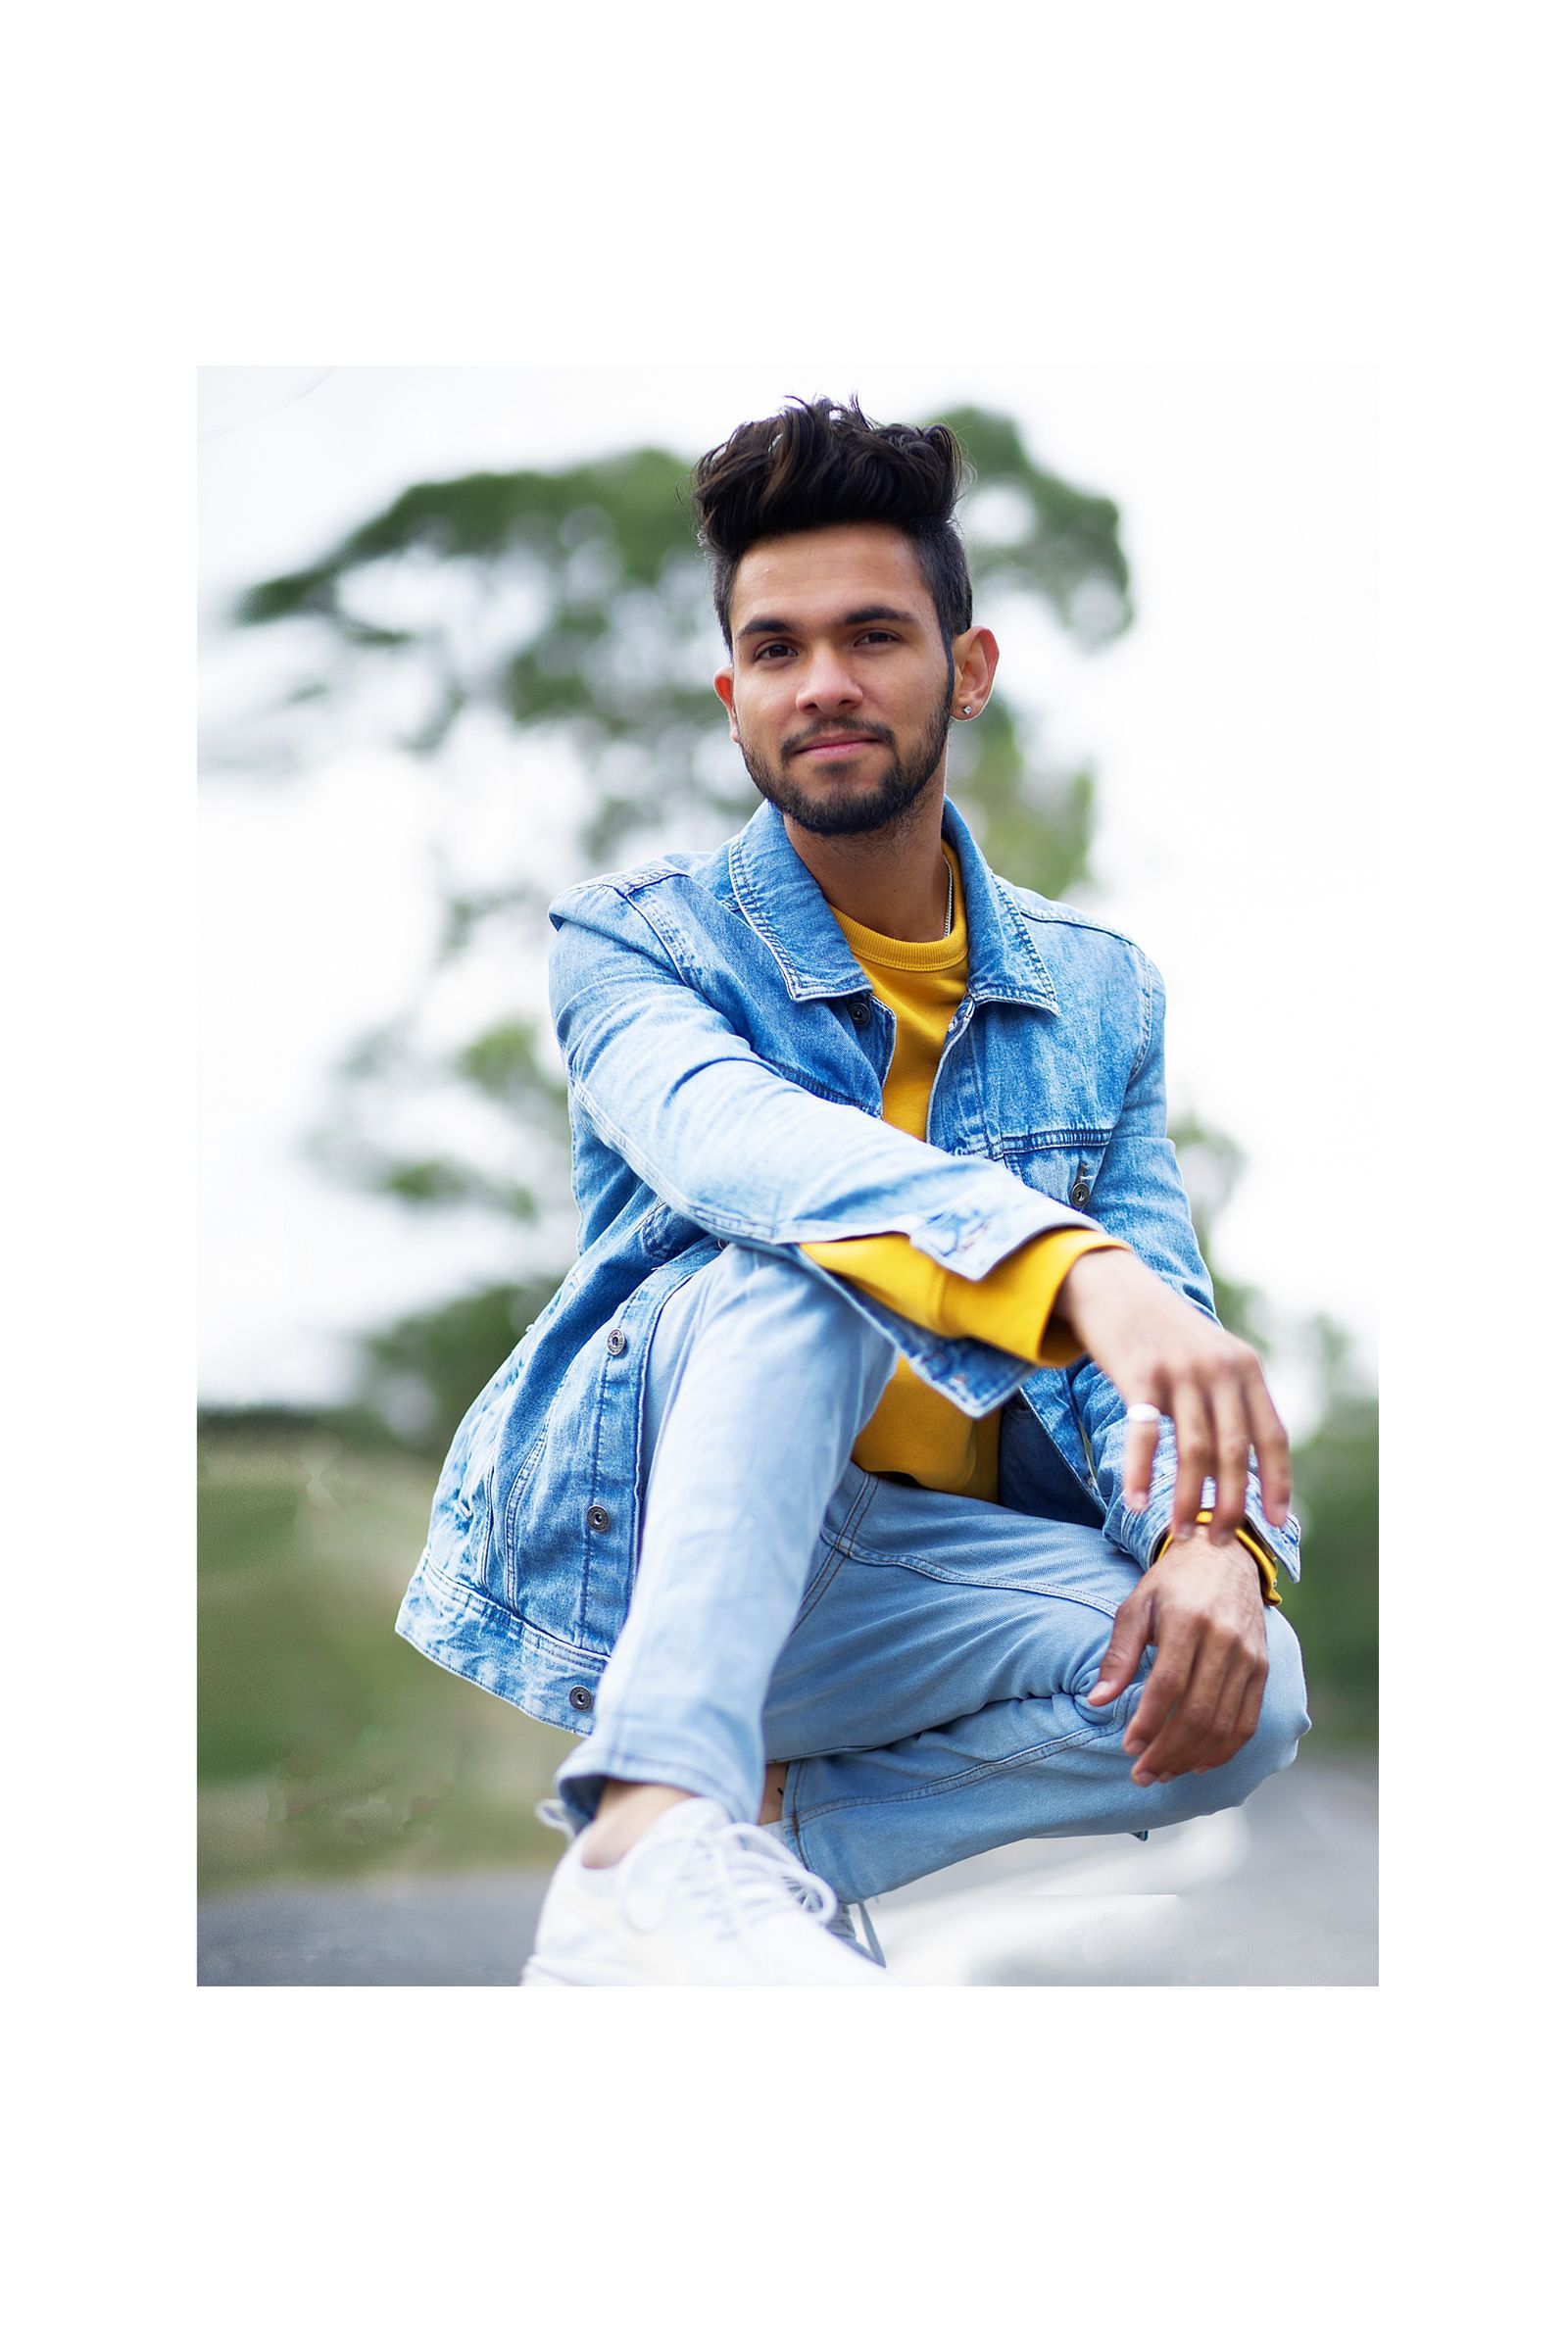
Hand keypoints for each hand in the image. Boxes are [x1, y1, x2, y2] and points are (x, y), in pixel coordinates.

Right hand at [1055, 1246, 1290, 1539]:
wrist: (1111, 1283)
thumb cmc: (1161, 1333)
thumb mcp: (1211, 1355)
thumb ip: (1231, 1398)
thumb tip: (1243, 1466)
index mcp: (1245, 1368)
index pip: (1272, 1436)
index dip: (1278, 1482)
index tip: (1277, 1522)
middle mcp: (1219, 1368)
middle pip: (1234, 1453)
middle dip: (1230, 1505)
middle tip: (1220, 1542)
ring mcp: (1180, 1370)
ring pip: (1193, 1451)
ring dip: (1188, 1500)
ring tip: (1180, 1533)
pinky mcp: (1140, 1373)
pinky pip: (1144, 1434)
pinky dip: (1140, 1473)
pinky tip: (1136, 1503)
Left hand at [1086, 1531, 1269, 1783]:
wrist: (1224, 1557)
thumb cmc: (1171, 1584)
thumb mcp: (1136, 1606)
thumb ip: (1119, 1654)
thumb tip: (1097, 1701)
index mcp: (1189, 1621)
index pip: (1169, 1686)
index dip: (1148, 1723)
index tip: (1128, 1748)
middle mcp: (1224, 1641)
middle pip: (1198, 1713)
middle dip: (1167, 1752)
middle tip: (1142, 1775)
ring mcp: (1249, 1657)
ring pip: (1223, 1724)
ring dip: (1191, 1758)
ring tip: (1163, 1774)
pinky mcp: (1262, 1669)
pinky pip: (1247, 1721)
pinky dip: (1224, 1750)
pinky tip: (1198, 1764)